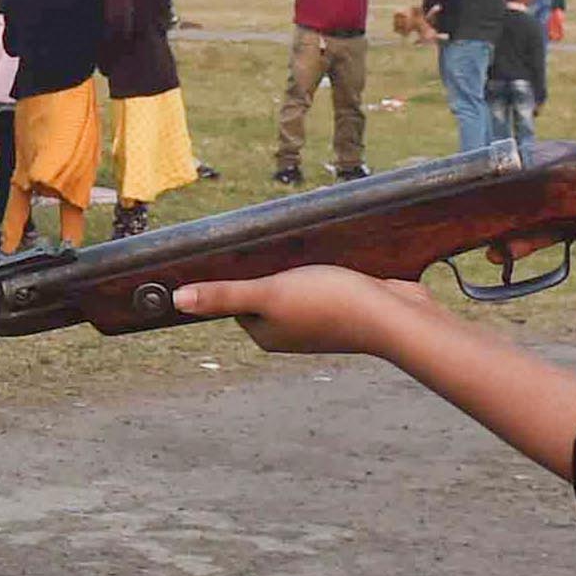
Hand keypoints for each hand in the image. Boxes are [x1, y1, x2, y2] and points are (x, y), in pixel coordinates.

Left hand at [169, 262, 432, 356]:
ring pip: (295, 280)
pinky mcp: (345, 302)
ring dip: (296, 261)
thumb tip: (177, 300)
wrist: (398, 316)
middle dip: (267, 263)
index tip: (238, 248)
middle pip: (265, 287)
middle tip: (274, 242)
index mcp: (267, 333)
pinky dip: (323, 262)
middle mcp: (291, 329)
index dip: (234, 272)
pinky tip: (328, 249)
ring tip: (301, 243)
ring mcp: (319, 317)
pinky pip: (323, 278)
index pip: (236, 298)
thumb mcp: (271, 294)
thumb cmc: (331, 305)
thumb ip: (225, 296)